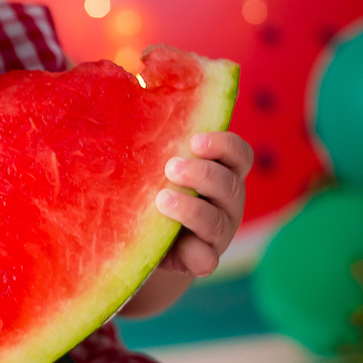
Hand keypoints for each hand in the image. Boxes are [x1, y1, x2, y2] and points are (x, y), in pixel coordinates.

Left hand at [153, 132, 252, 277]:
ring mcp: (219, 232)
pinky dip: (193, 251)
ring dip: (191, 209)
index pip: (239, 155)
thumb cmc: (151, 187)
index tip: (195, 141)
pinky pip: (207, 259)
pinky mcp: (203, 259)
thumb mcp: (155, 164)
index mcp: (222, 171)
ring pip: (216, 221)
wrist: (143, 237)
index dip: (224, 145)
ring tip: (162, 200)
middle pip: (230, 185)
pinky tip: (176, 246)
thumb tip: (123, 102)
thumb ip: (156, 144)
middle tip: (172, 167)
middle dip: (202, 174)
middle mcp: (226, 201)